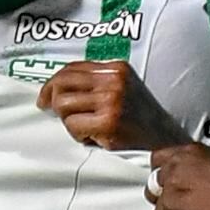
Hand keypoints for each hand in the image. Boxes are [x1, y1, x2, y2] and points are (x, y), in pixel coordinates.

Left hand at [38, 62, 183, 152]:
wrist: (164, 140)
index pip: (73, 68)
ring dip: (67, 120)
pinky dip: (77, 134)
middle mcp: (114, 81)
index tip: (44, 96)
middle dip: (52, 100)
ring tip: (83, 127)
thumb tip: (56, 88)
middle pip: (62, 84)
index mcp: (116, 69)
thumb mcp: (121, 90)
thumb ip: (94, 84)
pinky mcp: (108, 123)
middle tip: (52, 112)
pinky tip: (92, 137)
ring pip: (63, 105)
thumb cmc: (138, 119)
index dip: (52, 82)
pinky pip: (73, 126)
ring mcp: (111, 101)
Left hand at [147, 142, 209, 209]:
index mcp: (187, 155)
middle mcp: (174, 173)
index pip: (157, 161)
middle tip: (186, 208)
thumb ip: (197, 169)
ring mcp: (171, 199)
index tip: (172, 185)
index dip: (164, 176)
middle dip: (166, 199)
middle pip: (153, 189)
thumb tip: (188, 180)